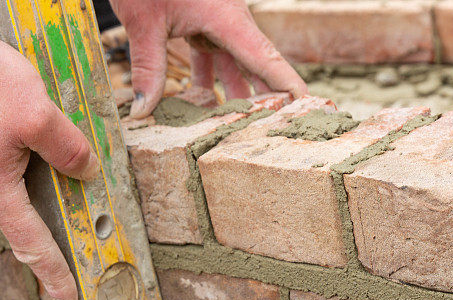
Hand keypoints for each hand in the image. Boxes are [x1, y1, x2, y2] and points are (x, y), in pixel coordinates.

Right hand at [0, 35, 99, 299]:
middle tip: (85, 255)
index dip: (55, 276)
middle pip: (25, 225)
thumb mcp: (35, 111)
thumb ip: (67, 148)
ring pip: (16, 199)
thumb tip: (86, 172)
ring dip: (43, 201)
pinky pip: (6, 180)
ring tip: (72, 195)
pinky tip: (43, 160)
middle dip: (54, 239)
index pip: (33, 246)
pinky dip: (29, 178)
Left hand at [109, 0, 307, 117]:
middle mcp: (230, 23)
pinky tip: (202, 103)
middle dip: (270, 98)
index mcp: (228, 19)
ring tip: (246, 127)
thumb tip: (143, 111)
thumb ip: (148, 68)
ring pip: (237, 65)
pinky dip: (209, 79)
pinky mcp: (201, 23)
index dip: (288, 85)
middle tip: (282, 128)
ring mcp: (216, 24)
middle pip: (258, 66)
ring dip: (238, 95)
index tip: (309, 106)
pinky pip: (213, 57)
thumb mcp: (144, 21)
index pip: (266, 59)